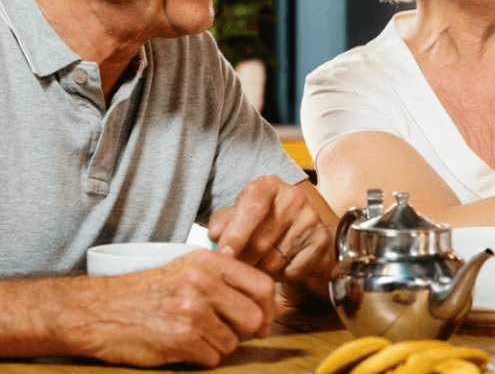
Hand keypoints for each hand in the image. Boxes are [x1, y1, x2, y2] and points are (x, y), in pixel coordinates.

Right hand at [66, 249, 278, 366]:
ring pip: (232, 341)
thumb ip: (229, 281)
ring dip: (218, 345)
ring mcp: (191, 310)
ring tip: (195, 337)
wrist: (96, 310)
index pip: (262, 285)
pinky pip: (212, 357)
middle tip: (229, 333)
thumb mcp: (188, 271)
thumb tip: (275, 302)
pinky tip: (182, 347)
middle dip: (246, 331)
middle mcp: (203, 282)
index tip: (263, 318)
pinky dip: (201, 357)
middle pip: (253, 316)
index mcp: (208, 262)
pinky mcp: (179, 338)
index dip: (268, 307)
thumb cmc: (146, 292)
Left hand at [207, 176, 333, 283]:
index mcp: (268, 185)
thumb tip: (216, 235)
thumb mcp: (238, 215)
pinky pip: (292, 269)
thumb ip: (222, 222)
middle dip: (244, 260)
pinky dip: (282, 274)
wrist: (301, 232)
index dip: (236, 234)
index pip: (253, 207)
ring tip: (262, 261)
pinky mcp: (321, 240)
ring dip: (262, 269)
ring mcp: (310, 218)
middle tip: (238, 264)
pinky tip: (281, 264)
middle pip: (260, 240)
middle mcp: (292, 197)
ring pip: (274, 260)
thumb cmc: (262, 221)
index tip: (223, 254)